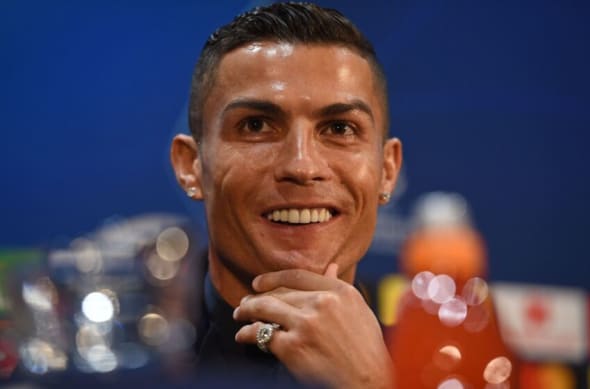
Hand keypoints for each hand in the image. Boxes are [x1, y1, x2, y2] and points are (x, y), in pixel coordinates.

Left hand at [234, 264, 394, 388]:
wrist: (369, 381)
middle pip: (279, 293)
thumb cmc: (367, 349)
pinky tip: (243, 335)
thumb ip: (339, 288)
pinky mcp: (293, 348)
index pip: (297, 276)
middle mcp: (322, 303)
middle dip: (257, 298)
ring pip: (265, 309)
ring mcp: (306, 325)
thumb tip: (332, 266)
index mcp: (339, 292)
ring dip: (247, 310)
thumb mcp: (358, 310)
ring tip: (239, 315)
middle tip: (245, 303)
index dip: (272, 278)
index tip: (259, 283)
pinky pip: (262, 334)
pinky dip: (247, 334)